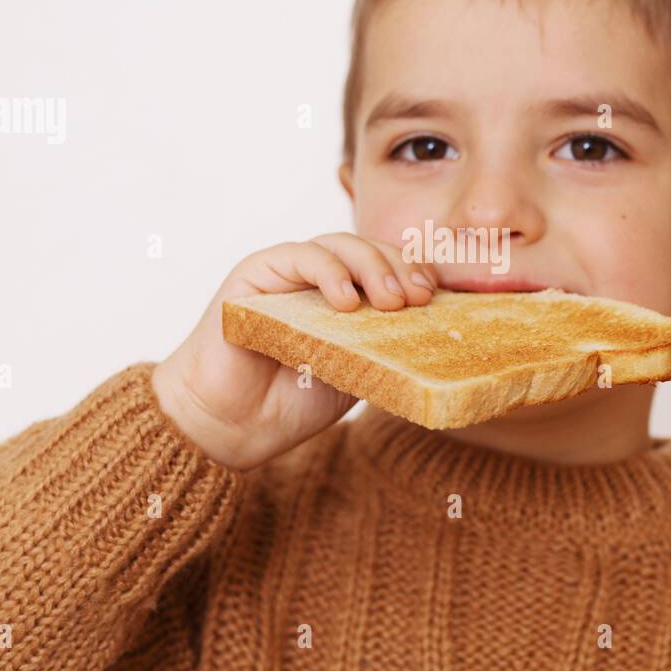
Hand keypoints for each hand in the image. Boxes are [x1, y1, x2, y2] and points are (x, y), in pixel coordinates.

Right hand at [151, 233, 439, 470]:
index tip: (436, 297)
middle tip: (418, 297)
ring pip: (339, 245)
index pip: (388, 265)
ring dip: (372, 266)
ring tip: (390, 300)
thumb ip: (386, 345)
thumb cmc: (290, 402)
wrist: (231, 425)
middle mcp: (318, 278)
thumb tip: (439, 337)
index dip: (414, 272)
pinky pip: (301, 256)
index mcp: (345, 297)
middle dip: (399, 267)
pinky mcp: (256, 273)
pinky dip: (328, 271)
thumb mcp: (358, 371)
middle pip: (369, 249)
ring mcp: (288, 272)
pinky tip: (346, 299)